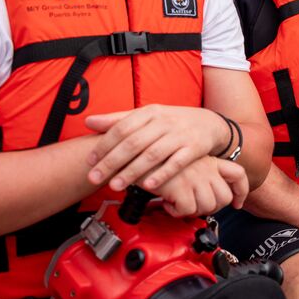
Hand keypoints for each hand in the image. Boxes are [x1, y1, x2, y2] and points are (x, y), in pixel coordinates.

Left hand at [84, 105, 230, 190]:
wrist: (209, 123)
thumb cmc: (172, 122)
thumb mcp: (147, 116)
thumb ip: (119, 120)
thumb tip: (88, 121)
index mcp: (150, 112)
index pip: (122, 128)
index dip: (104, 145)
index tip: (89, 161)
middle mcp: (164, 122)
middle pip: (133, 143)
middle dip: (111, 162)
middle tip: (94, 178)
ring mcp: (180, 135)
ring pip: (152, 154)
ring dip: (132, 171)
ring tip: (115, 186)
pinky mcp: (195, 148)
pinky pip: (177, 162)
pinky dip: (162, 174)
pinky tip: (148, 186)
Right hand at [146, 156, 247, 217]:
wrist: (137, 153)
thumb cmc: (158, 159)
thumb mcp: (184, 161)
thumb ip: (199, 173)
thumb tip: (207, 197)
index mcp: (210, 161)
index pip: (238, 174)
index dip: (241, 191)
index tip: (237, 203)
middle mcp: (206, 168)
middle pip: (224, 197)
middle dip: (211, 208)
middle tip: (195, 206)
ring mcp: (195, 177)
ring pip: (208, 206)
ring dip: (193, 211)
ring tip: (179, 204)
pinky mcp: (181, 186)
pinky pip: (188, 210)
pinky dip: (177, 212)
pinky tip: (167, 203)